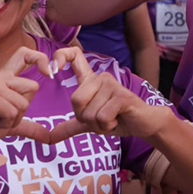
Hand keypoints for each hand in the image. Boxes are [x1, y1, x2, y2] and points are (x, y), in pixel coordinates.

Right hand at [0, 47, 52, 150]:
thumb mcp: (7, 124)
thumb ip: (27, 125)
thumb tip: (48, 137)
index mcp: (1, 77)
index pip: (24, 54)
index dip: (39, 58)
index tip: (48, 73)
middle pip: (33, 88)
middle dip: (22, 109)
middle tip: (0, 116)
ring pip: (23, 104)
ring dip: (11, 119)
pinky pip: (12, 112)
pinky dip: (4, 123)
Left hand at [47, 45, 170, 141]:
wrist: (143, 124)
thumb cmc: (117, 118)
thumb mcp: (90, 124)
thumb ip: (70, 127)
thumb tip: (49, 137)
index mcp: (90, 80)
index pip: (74, 56)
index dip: (60, 56)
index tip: (53, 70)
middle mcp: (100, 77)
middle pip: (76, 100)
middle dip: (86, 118)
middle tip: (102, 117)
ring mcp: (112, 84)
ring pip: (90, 113)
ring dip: (99, 125)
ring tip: (112, 118)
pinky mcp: (122, 96)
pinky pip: (102, 117)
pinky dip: (108, 126)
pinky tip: (118, 119)